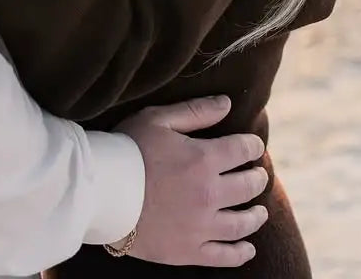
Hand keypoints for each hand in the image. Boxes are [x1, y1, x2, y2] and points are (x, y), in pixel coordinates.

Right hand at [116, 96, 268, 267]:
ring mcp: (201, 226)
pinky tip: (248, 248)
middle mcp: (209, 193)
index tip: (254, 145)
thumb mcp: (159, 119)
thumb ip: (196, 111)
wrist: (102, 192)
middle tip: (258, 175)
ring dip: (256, 216)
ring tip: (259, 211)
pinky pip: (225, 256)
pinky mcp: (189, 251)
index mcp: (203, 159)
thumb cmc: (128, 149)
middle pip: (248, 187)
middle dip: (257, 177)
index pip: (243, 150)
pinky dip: (241, 253)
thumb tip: (228, 103)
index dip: (252, 145)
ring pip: (242, 224)